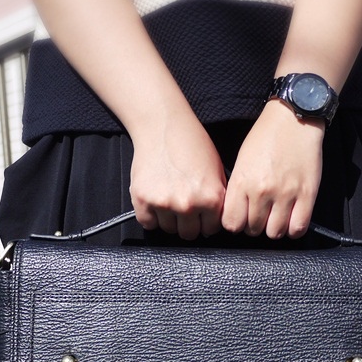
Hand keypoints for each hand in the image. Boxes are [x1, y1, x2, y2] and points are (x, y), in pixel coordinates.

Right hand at [129, 115, 226, 239]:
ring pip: (168, 230)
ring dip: (168, 219)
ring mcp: (164, 203)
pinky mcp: (143, 200)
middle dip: (187, 224)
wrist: (162, 126)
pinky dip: (150, 216)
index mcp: (211, 198)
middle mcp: (189, 204)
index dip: (205, 223)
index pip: (210, 230)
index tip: (200, 216)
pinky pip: (148, 223)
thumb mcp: (217, 171)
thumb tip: (214, 223)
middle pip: (189, 234)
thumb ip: (218, 199)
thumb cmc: (191, 144)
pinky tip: (156, 200)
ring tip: (169, 199)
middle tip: (183, 208)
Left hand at [221, 101, 324, 238]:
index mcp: (242, 182)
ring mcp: (286, 194)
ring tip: (276, 217)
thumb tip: (236, 213)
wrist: (293, 119)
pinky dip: (293, 230)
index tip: (241, 219)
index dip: (236, 224)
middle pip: (253, 230)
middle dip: (255, 226)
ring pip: (275, 233)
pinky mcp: (307, 194)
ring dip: (274, 229)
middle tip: (261, 214)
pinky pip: (298, 228)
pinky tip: (291, 220)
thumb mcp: (241, 160)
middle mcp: (262, 191)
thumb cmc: (266, 136)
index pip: (231, 224)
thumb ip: (237, 189)